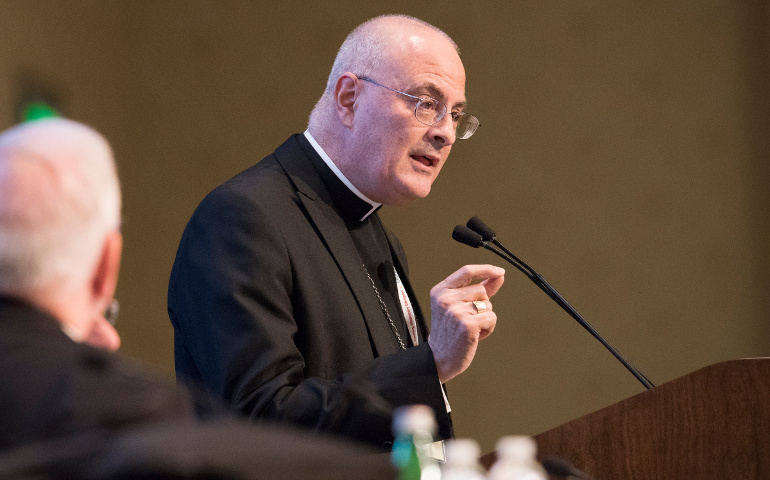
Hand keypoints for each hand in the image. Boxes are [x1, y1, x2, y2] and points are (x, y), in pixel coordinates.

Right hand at [427, 264, 504, 382]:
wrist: (439, 358)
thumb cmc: (450, 332)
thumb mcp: (457, 306)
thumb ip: (478, 289)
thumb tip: (499, 275)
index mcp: (440, 290)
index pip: (466, 271)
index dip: (485, 269)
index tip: (500, 272)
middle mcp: (446, 299)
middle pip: (481, 290)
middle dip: (482, 305)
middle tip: (467, 319)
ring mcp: (456, 311)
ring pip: (488, 305)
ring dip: (485, 318)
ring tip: (470, 328)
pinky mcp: (467, 324)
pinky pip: (491, 318)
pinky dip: (488, 328)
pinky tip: (475, 335)